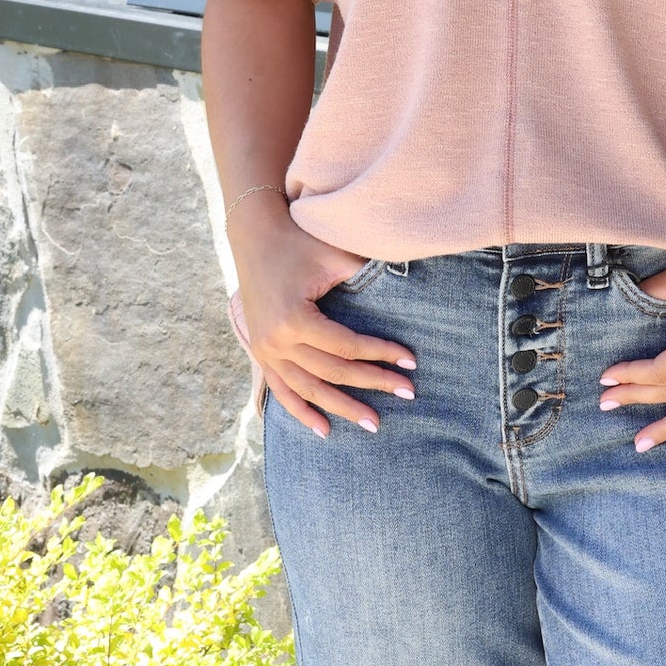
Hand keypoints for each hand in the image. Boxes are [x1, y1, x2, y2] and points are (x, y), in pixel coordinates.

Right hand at [230, 199, 416, 436]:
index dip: (382, 355)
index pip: (348, 347)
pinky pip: (282, 391)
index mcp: (295, 320)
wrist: (255, 235)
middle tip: (407, 394)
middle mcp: (276, 342)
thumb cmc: (300, 241)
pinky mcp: (261, 353)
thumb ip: (366, 278)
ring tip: (373, 423)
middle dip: (373, 384)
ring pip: (309, 390)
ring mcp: (265, 351)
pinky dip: (302, 412)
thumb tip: (406, 292)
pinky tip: (324, 430)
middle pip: (333, 372)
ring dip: (342, 408)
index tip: (410, 362)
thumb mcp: (334, 256)